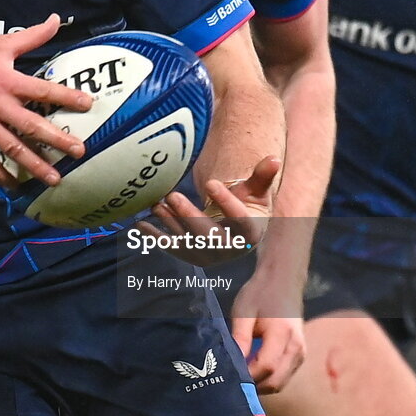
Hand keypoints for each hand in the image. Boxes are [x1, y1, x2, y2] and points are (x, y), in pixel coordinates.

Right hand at [0, 14, 91, 188]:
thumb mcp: (0, 43)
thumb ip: (31, 36)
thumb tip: (55, 20)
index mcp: (7, 80)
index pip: (42, 90)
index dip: (66, 97)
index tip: (88, 105)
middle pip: (30, 125)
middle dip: (56, 140)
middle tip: (79, 151)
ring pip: (11, 147)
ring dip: (34, 164)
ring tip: (54, 178)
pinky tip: (15, 186)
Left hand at [136, 156, 279, 264]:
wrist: (233, 225)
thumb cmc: (246, 202)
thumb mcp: (255, 189)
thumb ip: (263, 176)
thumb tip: (274, 159)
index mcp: (251, 234)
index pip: (240, 222)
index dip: (226, 203)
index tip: (212, 182)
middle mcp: (229, 250)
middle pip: (209, 237)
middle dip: (189, 217)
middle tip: (173, 196)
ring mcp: (208, 255)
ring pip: (187, 242)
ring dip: (170, 223)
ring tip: (157, 203)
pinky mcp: (188, 254)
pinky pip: (171, 247)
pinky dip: (155, 236)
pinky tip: (140, 224)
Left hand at [230, 270, 306, 393]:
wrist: (283, 280)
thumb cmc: (261, 293)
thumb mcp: (244, 312)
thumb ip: (239, 339)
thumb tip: (231, 365)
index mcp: (283, 334)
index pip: (265, 366)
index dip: (247, 375)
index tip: (228, 375)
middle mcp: (297, 348)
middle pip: (275, 381)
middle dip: (253, 385)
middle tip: (231, 380)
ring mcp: (301, 353)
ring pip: (280, 382)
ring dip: (261, 384)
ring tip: (240, 374)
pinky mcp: (299, 355)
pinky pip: (283, 376)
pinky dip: (268, 378)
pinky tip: (252, 369)